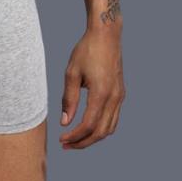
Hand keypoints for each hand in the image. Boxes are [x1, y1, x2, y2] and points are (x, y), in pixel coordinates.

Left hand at [59, 28, 125, 148]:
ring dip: (93, 137)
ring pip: (110, 128)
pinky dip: (101, 128)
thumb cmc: (86, 50)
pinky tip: (88, 126)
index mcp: (101, 93)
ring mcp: (120, 97)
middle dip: (83, 142)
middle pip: (101, 132)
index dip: (74, 136)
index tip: (61, 139)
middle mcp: (114, 98)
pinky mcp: (120, 94)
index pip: (88, 125)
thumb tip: (65, 122)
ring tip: (75, 139)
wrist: (106, 35)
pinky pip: (113, 118)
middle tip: (66, 145)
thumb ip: (69, 99)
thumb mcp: (72, 72)